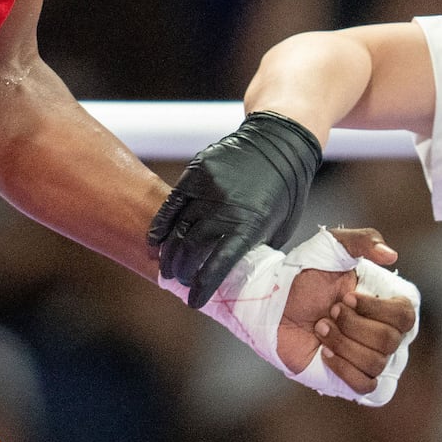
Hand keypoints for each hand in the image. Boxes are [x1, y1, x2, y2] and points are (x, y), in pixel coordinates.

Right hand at [147, 111, 322, 308]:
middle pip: (192, 247)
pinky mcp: (196, 172)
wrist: (280, 140)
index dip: (203, 287)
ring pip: (179, 227)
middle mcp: (226, 207)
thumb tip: (238, 274)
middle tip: (177, 281)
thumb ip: (257, 248)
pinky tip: (156, 240)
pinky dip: (161, 224)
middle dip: (182, 270)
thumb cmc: (286, 189)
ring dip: (170, 251)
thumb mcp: (281, 226)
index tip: (193, 301)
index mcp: (251, 225)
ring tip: (166, 266)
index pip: (219, 264)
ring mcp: (208, 187)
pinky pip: (172, 203)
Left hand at [278, 228, 417, 397]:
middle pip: (390, 341)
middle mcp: (384, 332)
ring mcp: (369, 357)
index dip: (375, 308)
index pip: (406, 316)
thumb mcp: (331, 246)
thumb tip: (391, 254)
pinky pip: (365, 385)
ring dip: (340, 342)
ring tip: (319, 326)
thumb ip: (362, 240)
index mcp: (387, 303)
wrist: (271, 301)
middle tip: (329, 311)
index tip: (347, 296)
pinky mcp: (351, 378)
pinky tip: (324, 352)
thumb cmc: (303, 273)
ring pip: (376, 362)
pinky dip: (343, 368)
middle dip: (351, 324)